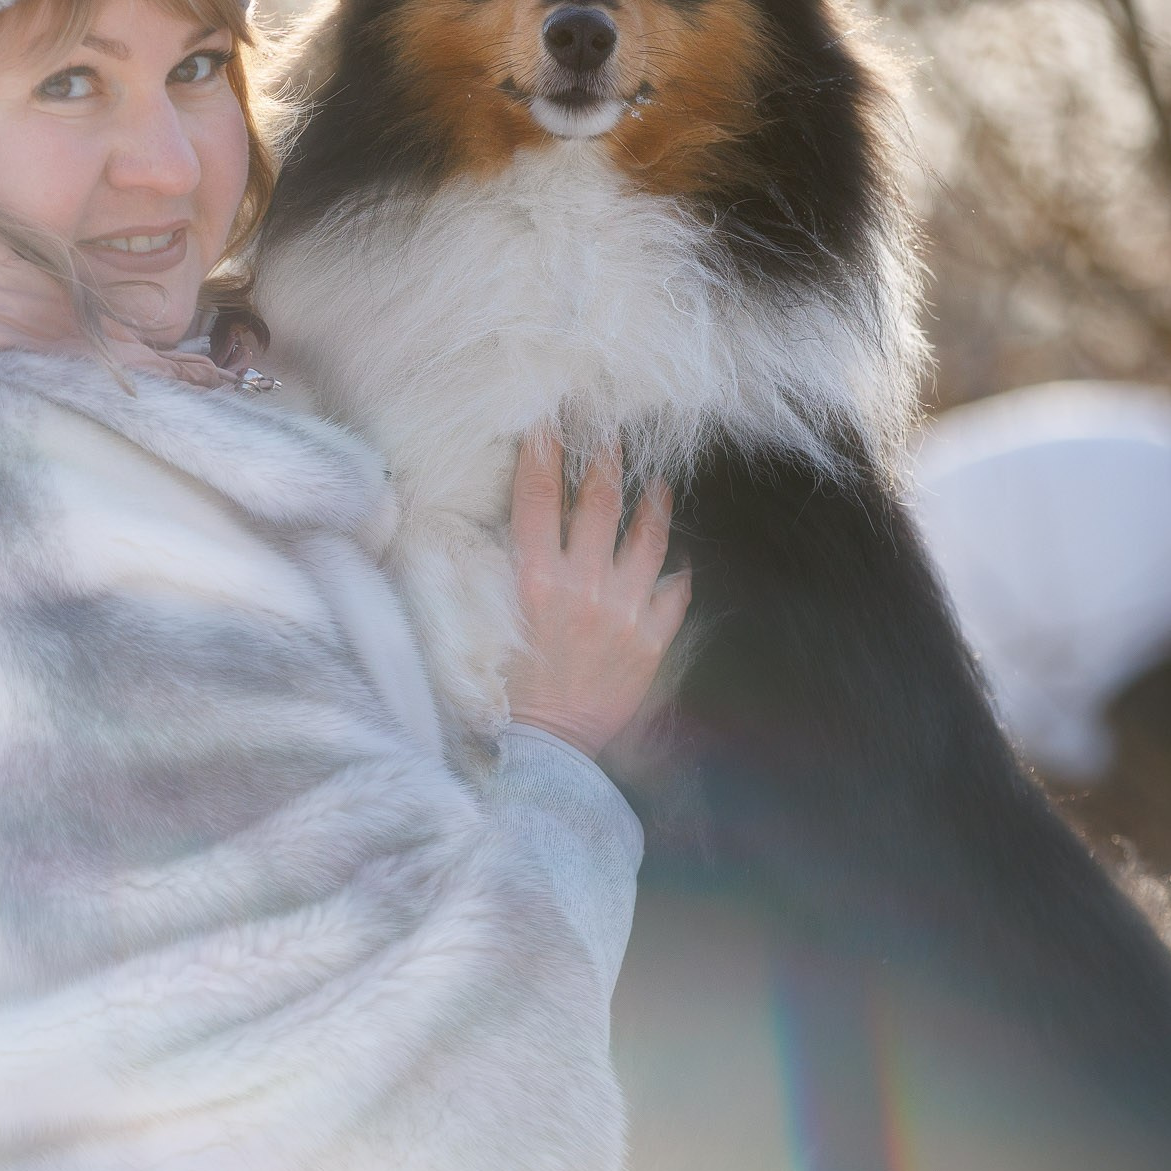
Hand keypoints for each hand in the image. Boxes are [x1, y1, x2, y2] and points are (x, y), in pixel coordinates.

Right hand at [503, 432, 693, 758]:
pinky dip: (678, 574)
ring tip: (659, 482)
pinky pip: (674, 594)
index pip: (540, 497)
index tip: (552, 422)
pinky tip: (679, 561)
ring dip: (653, 504)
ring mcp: (624, 613)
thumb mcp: (491, 619)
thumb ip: (507, 569)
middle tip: (614, 431)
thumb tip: (520, 523)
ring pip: (648, 539)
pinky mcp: (651, 641)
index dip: (546, 452)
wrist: (546, 748)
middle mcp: (583, 588)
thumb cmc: (508, 685)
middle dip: (607, 461)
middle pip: (600, 504)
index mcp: (534, 579)